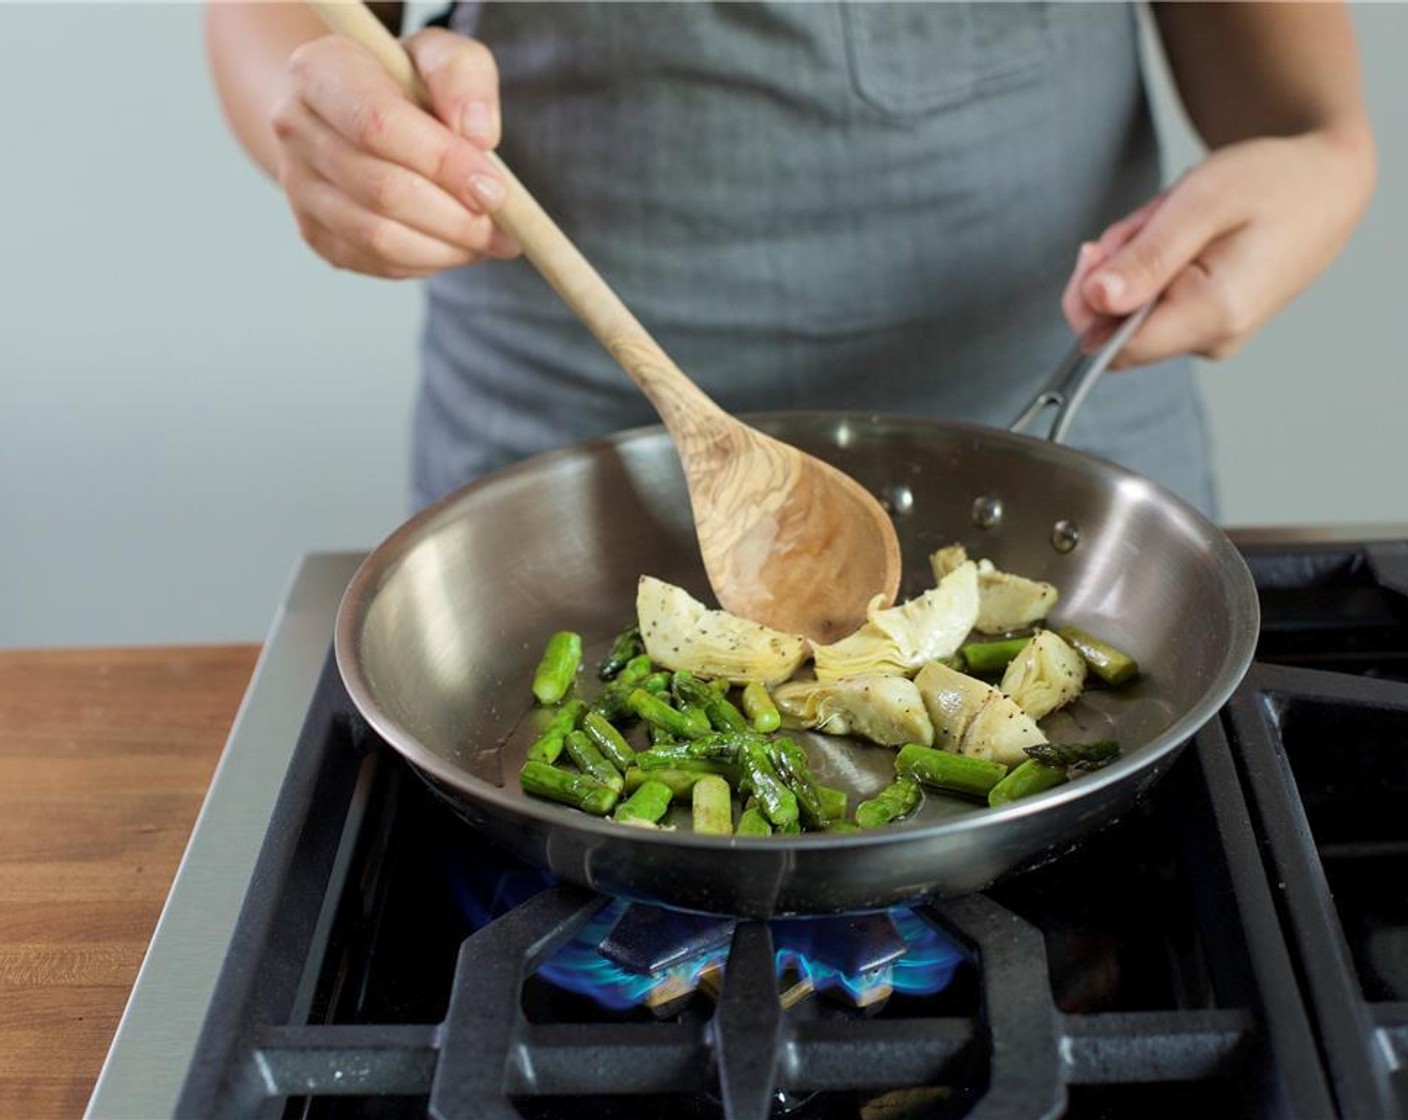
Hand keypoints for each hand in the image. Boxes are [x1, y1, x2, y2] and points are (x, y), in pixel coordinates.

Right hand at [270, 28, 519, 278]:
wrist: (359, 114)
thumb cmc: (407, 83)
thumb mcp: (442, 57)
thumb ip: (464, 78)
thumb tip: (478, 136)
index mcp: (319, 72)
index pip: (379, 126)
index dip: (443, 164)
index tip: (495, 189)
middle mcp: (296, 129)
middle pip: (382, 191)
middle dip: (455, 217)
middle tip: (503, 227)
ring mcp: (298, 187)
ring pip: (379, 238)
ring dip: (446, 248)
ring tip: (487, 240)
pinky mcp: (315, 233)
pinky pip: (378, 264)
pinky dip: (427, 262)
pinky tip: (455, 246)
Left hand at [1061, 129, 1374, 367]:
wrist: (1325, 184)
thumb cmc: (1271, 182)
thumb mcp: (1202, 202)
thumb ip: (1147, 256)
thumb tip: (1095, 301)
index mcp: (1213, 314)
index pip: (1111, 346)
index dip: (1088, 301)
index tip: (1098, 251)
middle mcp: (1211, 339)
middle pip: (1114, 326)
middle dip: (1114, 269)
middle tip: (1151, 221)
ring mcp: (1210, 337)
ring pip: (1128, 311)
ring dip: (1134, 259)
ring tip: (1178, 220)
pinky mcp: (1205, 326)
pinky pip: (1150, 303)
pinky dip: (1151, 265)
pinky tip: (1184, 235)